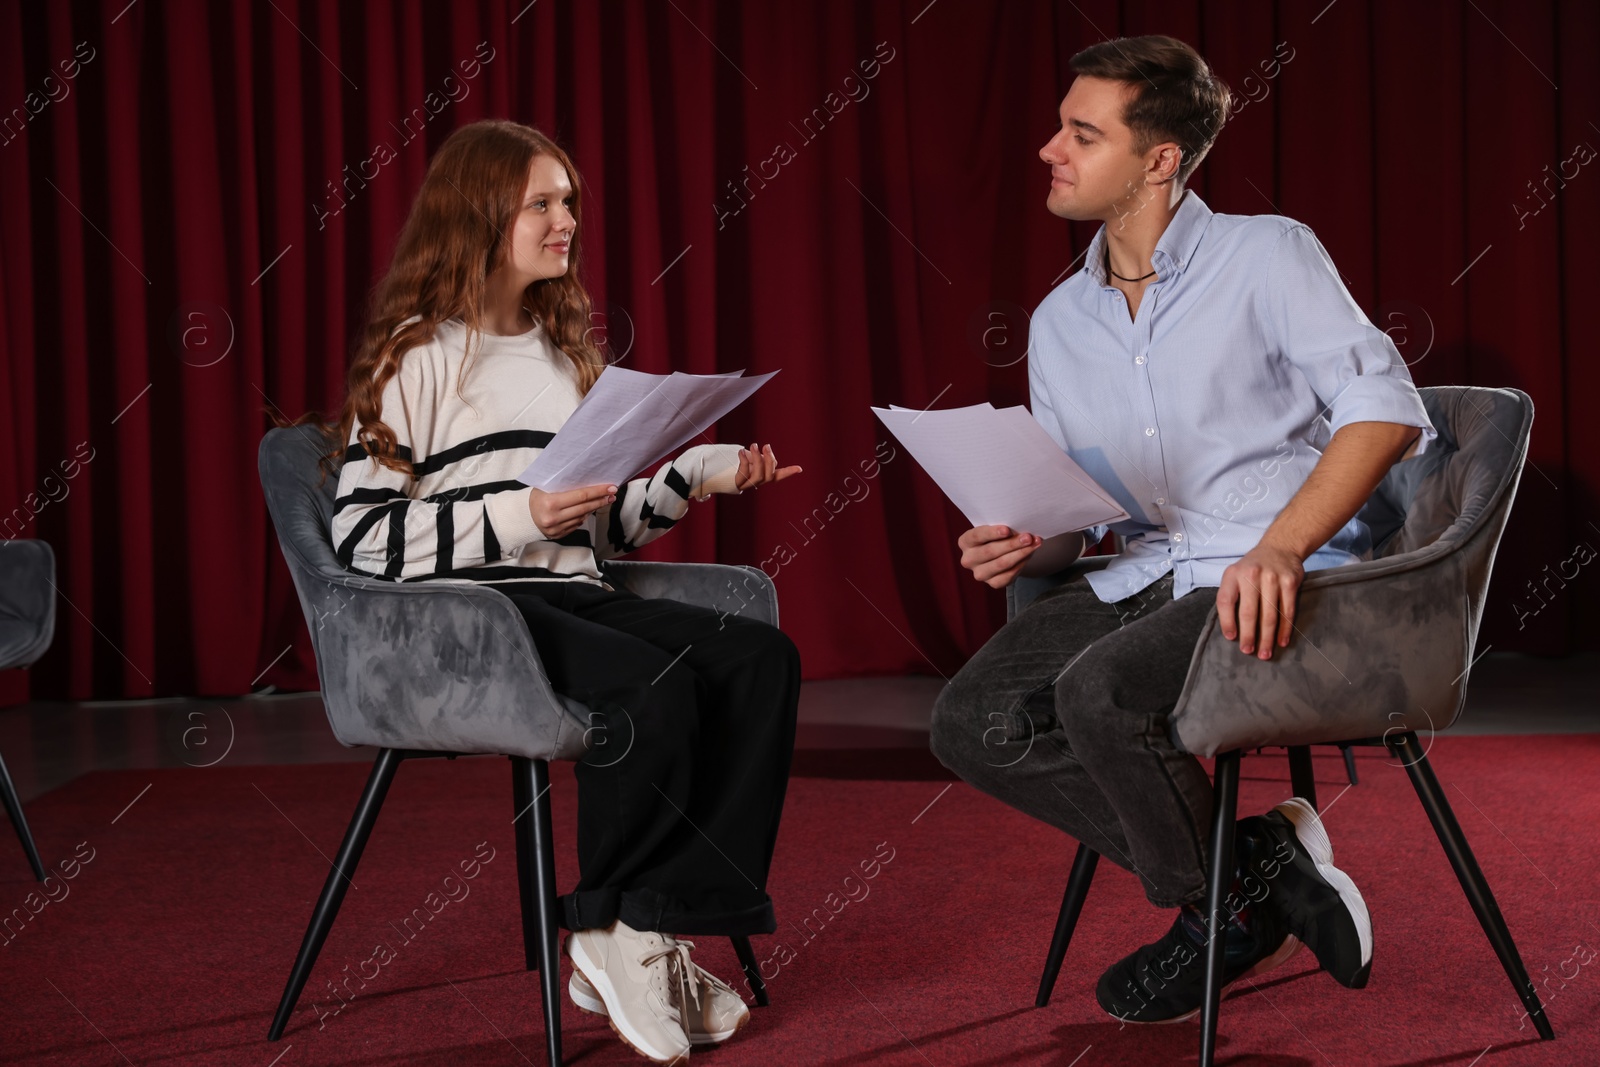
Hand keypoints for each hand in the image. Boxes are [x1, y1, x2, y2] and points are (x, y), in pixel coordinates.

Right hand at [528, 483, 615, 538]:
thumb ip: (564, 485)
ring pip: (582, 517)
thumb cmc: (536, 497)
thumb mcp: (546, 487)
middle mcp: (554, 517)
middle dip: (601, 500)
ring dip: (595, 508)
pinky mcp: (559, 535)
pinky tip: (590, 509)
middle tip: (613, 494)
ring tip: (604, 500)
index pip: (581, 496)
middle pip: (585, 508)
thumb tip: (588, 481)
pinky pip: (577, 524)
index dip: (598, 492)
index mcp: (551, 502)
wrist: (523, 516)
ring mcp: (557, 529)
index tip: (611, 487)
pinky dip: (584, 516)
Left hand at [732, 442, 802, 489]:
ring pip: (758, 474)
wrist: (722, 474)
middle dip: (769, 459)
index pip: (779, 475)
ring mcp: (749, 484)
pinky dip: (744, 460)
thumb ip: (763, 458)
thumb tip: (767, 454)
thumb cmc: (740, 464)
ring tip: (754, 445)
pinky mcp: (739, 483)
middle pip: (769, 474)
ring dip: (757, 458)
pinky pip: (744, 473)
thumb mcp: (754, 459)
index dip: (789, 472)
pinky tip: (741, 451)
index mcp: (765, 476)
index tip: (800, 469)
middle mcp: (759, 482)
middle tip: (766, 445)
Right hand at [957, 524, 1042, 588]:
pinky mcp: (992, 583)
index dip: (992, 533)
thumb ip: (1004, 529)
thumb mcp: (996, 529)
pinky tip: (1029, 556)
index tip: (1007, 530)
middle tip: (1028, 537)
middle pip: (990, 551)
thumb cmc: (998, 536)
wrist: (1001, 552)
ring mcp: (979, 574)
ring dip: (1020, 553)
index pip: (977, 536)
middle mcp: (968, 559)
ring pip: (1001, 564)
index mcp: (965, 542)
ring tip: (1034, 544)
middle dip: (1012, 543)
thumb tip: (1022, 532)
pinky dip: (1021, 564)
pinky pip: (1008, 575)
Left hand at [1216, 543, 1304, 659]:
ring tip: (1265, 653)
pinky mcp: (1290, 582)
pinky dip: (1285, 629)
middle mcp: (1251, 575)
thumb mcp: (1235, 574)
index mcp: (1233, 574)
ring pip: (1269, 614)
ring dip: (1267, 637)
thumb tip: (1231, 628)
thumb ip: (1231, 595)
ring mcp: (1272, 578)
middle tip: (1248, 651)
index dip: (1227, 622)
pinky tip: (1282, 641)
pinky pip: (1287, 610)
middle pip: (1249, 611)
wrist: (1280, 547)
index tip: (1231, 638)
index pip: (1225, 601)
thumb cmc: (1253, 568)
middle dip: (1249, 635)